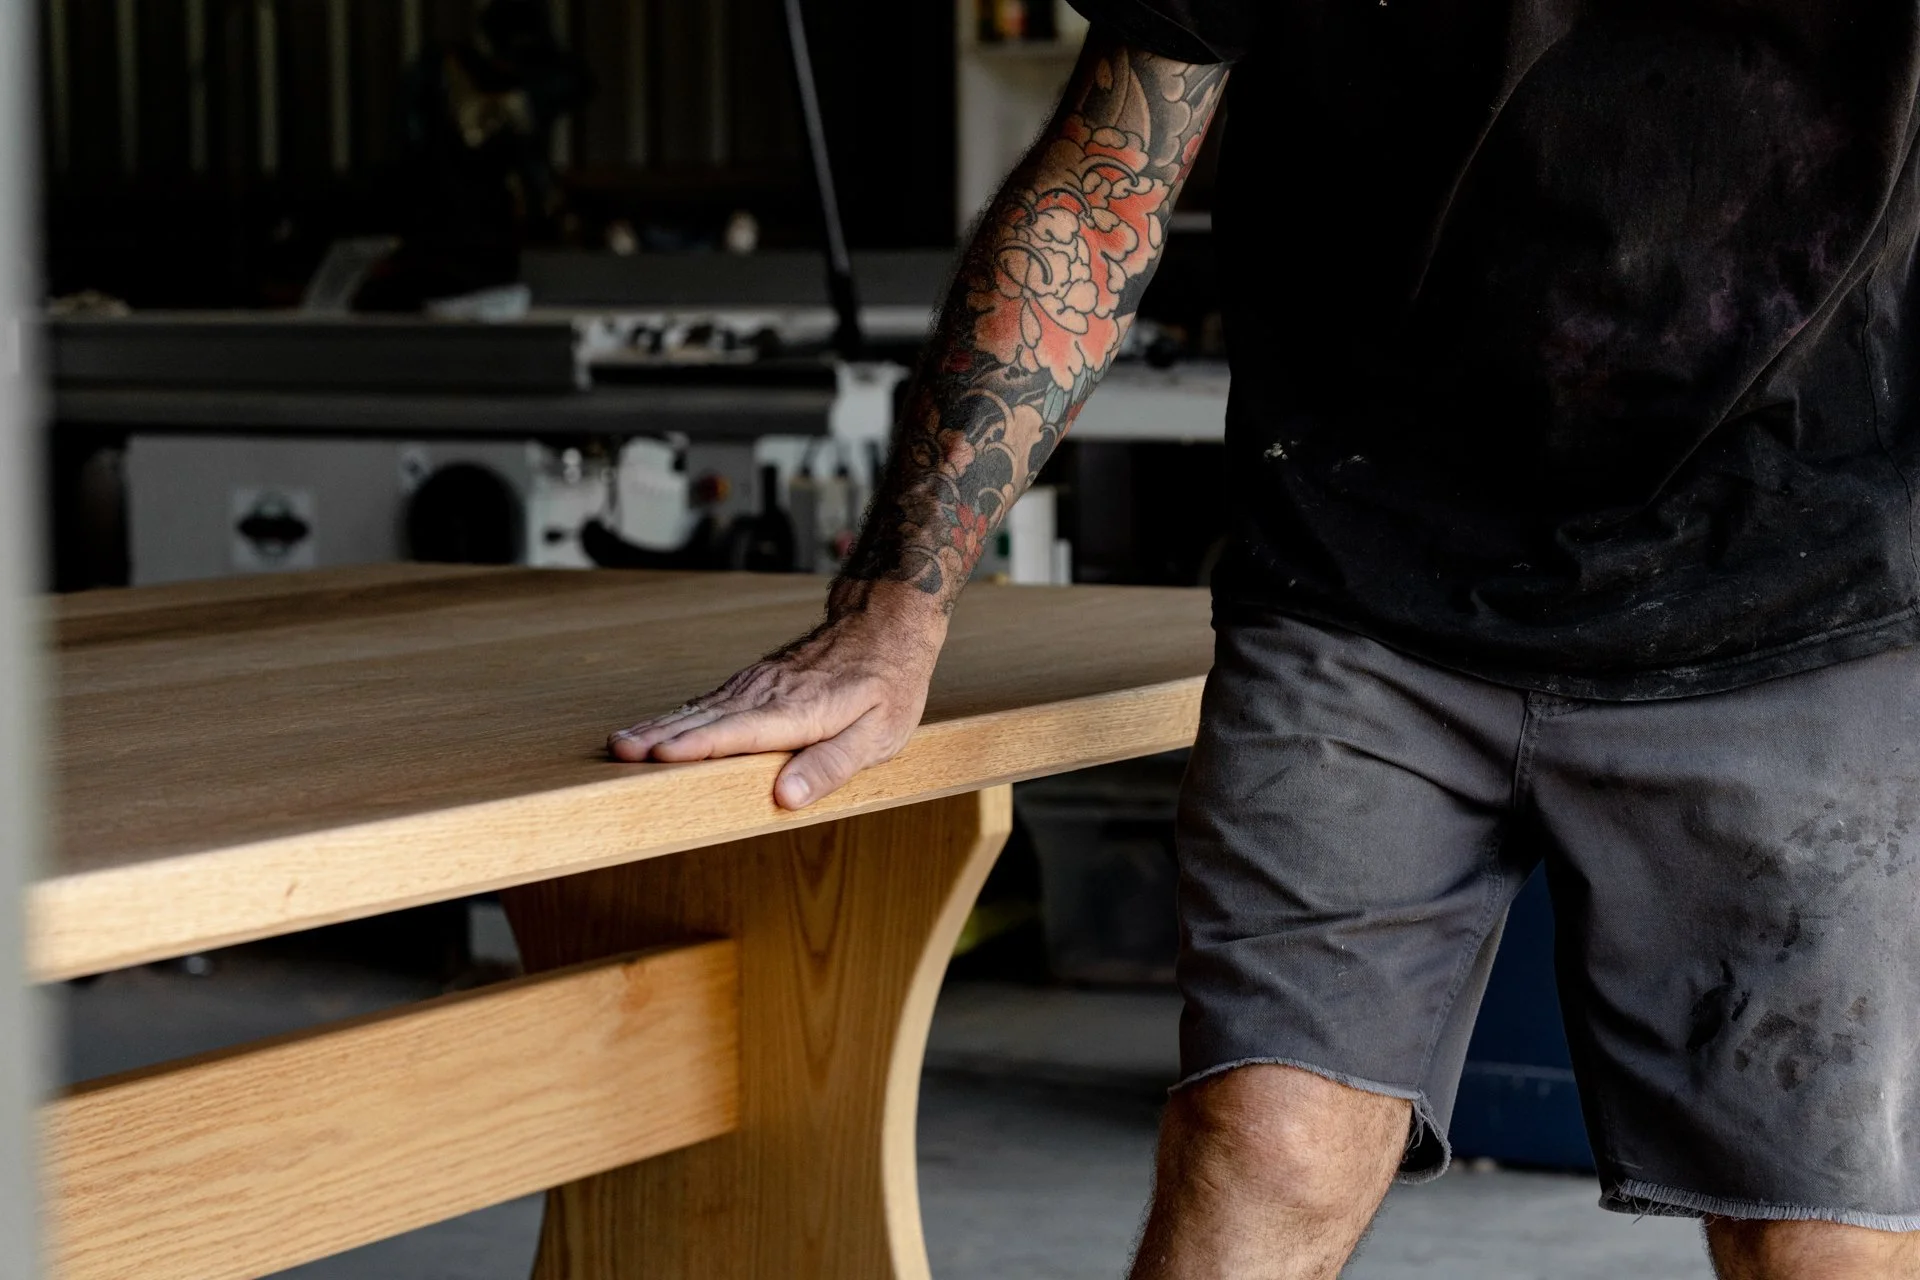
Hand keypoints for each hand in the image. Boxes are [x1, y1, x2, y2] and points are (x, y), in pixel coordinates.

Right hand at [608, 587, 946, 809]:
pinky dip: (678, 714)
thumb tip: (786, 796)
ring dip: (660, 725)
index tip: (660, 754)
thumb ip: (830, 766)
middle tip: (619, 752)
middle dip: (662, 736)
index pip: (741, 731)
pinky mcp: (754, 680)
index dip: (701, 745)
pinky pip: (709, 700)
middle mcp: (771, 693)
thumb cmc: (888, 685)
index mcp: (801, 711)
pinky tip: (655, 728)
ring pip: (702, 707)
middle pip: (709, 718)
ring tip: (621, 743)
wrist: (884, 623)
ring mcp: (758, 682)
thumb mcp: (879, 735)